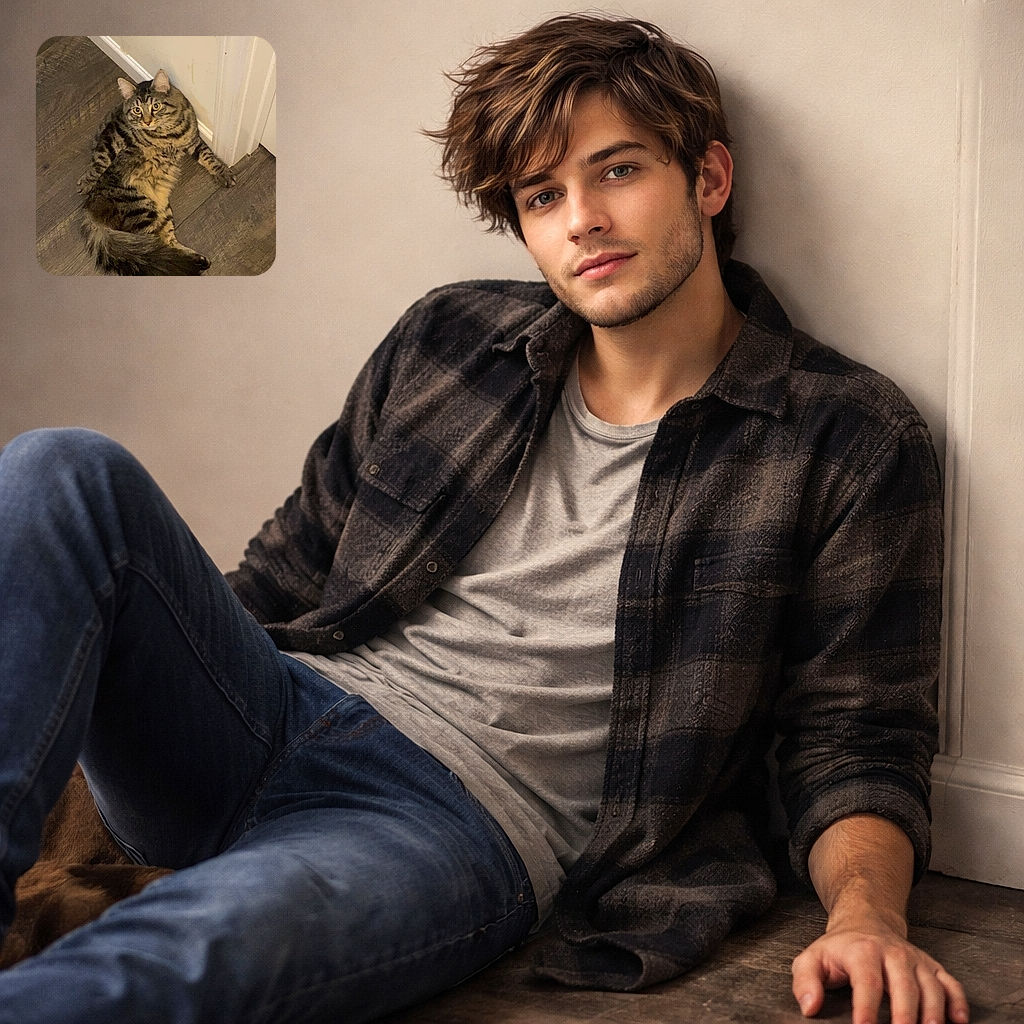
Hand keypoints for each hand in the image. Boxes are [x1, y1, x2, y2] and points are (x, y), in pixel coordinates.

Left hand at [792, 915, 968, 1023]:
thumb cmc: (839, 949)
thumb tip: (810, 1006)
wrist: (865, 921)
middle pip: (904, 986)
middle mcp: (893, 953)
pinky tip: (958, 1022)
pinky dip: (958, 1003)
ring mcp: (915, 960)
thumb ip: (805, 981)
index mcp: (862, 951)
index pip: (867, 981)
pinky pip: (951, 984)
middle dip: (905, 1016)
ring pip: (932, 986)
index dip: (867, 1008)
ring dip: (934, 1013)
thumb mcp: (812, 958)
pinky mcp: (932, 967)